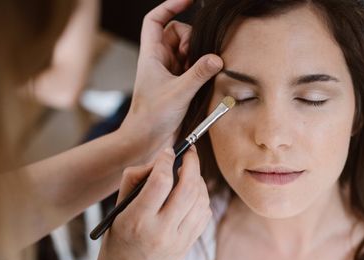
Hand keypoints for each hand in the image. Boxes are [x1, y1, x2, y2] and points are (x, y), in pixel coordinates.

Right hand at [95, 147, 210, 259]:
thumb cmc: (118, 243)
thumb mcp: (116, 213)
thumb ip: (134, 182)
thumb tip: (159, 161)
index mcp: (137, 220)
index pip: (160, 181)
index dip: (166, 160)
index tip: (168, 152)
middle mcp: (161, 231)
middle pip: (188, 187)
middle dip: (192, 164)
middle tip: (189, 153)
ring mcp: (178, 240)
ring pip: (201, 200)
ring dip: (199, 180)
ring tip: (190, 172)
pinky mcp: (188, 246)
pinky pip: (204, 215)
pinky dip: (203, 199)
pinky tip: (194, 194)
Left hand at [120, 0, 222, 163]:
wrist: (146, 142)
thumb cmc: (152, 117)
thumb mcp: (178, 93)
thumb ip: (199, 74)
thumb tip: (217, 58)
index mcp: (151, 55)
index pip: (156, 20)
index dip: (170, 5)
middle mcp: (160, 61)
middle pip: (178, 34)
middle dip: (191, 40)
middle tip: (196, 60)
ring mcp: (170, 73)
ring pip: (189, 52)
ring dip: (198, 58)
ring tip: (201, 75)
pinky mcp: (179, 86)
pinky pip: (194, 69)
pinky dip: (202, 71)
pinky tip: (206, 82)